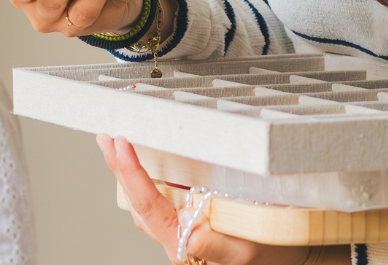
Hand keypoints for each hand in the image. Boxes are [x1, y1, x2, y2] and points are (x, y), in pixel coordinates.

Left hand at [98, 136, 347, 264]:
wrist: (282, 261)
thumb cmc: (268, 255)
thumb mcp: (249, 252)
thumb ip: (220, 248)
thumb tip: (192, 237)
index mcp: (183, 242)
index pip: (149, 204)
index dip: (132, 172)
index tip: (120, 143)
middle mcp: (174, 239)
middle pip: (136, 202)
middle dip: (118, 168)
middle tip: (105, 136)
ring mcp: (178, 233)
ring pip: (141, 204)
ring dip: (126, 175)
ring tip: (114, 147)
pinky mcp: (187, 226)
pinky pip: (155, 204)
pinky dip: (143, 183)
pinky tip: (141, 170)